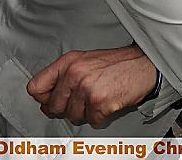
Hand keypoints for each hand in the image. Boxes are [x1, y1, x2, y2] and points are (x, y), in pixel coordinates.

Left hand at [27, 46, 156, 124]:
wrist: (145, 64)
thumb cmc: (119, 62)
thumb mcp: (86, 60)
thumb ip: (64, 76)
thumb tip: (46, 100)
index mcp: (69, 61)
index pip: (36, 87)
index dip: (44, 98)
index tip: (51, 99)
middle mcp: (75, 73)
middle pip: (54, 107)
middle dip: (68, 108)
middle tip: (84, 98)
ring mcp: (86, 88)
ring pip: (73, 116)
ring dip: (86, 112)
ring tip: (100, 95)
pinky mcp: (99, 102)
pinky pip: (91, 120)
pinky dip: (101, 115)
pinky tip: (109, 100)